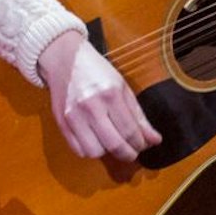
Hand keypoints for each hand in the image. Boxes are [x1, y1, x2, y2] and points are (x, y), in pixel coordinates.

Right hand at [38, 32, 161, 162]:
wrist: (64, 60)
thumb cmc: (96, 71)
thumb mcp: (122, 87)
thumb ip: (138, 115)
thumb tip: (154, 140)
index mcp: (110, 94)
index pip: (130, 131)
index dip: (140, 144)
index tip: (143, 144)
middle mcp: (90, 106)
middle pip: (114, 145)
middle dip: (128, 154)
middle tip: (132, 152)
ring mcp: (73, 116)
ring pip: (95, 152)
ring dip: (107, 152)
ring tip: (111, 143)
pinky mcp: (61, 123)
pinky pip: (78, 150)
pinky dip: (89, 151)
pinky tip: (96, 141)